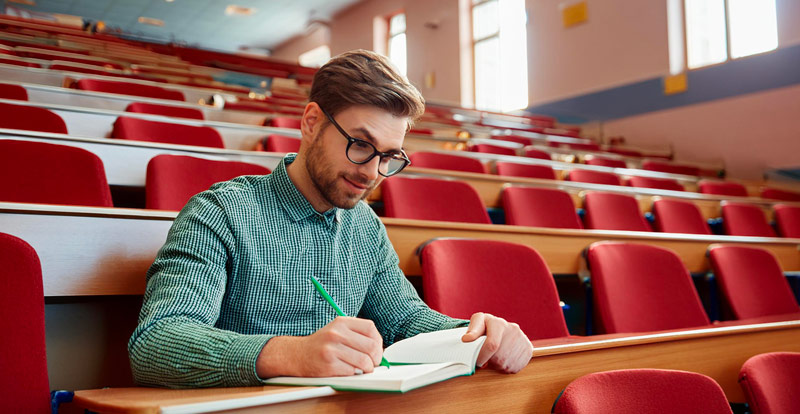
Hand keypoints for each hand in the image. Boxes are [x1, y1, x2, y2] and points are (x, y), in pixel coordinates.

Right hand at [256, 316, 383, 377]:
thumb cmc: (321, 344)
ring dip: (367, 368)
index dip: (378, 341)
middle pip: (370, 346)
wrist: (297, 355)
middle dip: (376, 358)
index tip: (376, 349)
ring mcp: (332, 349)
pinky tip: (347, 370)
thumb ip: (356, 335)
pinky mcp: (328, 364)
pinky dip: (353, 373)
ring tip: (362, 369)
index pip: (370, 328)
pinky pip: (352, 371)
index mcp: (341, 322)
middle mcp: (336, 333)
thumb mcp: (337, 331)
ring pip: (364, 361)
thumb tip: (379, 349)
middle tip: (372, 363)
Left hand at [461, 312, 532, 373]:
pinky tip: (503, 359)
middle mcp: (513, 330)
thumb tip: (466, 339)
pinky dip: (507, 367)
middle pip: (499, 358)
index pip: (492, 345)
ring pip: (506, 364)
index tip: (477, 363)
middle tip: (486, 359)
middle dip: (490, 362)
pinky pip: (515, 367)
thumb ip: (471, 331)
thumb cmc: (485, 327)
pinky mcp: (528, 350)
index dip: (482, 357)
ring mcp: (523, 340)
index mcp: (499, 323)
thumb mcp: (477, 324)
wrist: (502, 329)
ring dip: (497, 366)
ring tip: (494, 357)